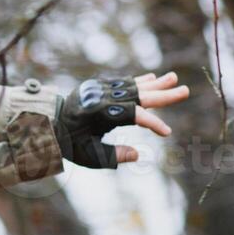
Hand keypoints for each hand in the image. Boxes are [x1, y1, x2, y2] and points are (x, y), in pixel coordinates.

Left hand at [56, 71, 189, 167]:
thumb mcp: (90, 155)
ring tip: (173, 78)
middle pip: (139, 94)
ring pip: (132, 85)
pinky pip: (123, 82)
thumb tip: (137, 155)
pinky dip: (138, 81)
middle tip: (185, 90)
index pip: (134, 115)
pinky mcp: (98, 86)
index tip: (167, 132)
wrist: (48, 123)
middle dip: (163, 94)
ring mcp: (100, 89)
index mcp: (102, 113)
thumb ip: (114, 156)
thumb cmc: (70, 143)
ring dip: (154, 83)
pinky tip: (151, 79)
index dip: (153, 123)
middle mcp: (103, 97)